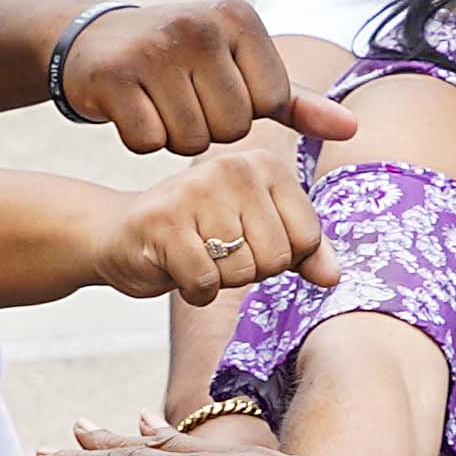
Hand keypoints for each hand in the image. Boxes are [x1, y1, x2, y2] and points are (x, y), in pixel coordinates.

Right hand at [53, 0, 357, 157]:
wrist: (95, 40)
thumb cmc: (183, 61)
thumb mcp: (241, 70)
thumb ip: (296, 102)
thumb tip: (352, 130)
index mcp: (239, 16)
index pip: (270, 103)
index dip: (243, 112)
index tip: (215, 87)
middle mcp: (200, 24)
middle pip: (231, 127)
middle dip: (209, 128)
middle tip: (182, 98)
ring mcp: (154, 47)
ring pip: (190, 140)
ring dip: (174, 136)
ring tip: (158, 102)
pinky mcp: (115, 75)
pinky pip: (147, 142)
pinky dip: (140, 139)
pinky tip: (131, 109)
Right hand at [93, 137, 337, 306]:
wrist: (121, 235)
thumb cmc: (199, 235)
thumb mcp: (258, 235)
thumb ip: (304, 251)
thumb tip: (334, 277)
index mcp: (265, 165)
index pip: (307, 238)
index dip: (281, 258)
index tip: (248, 242)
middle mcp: (233, 167)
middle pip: (276, 258)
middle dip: (249, 271)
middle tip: (216, 251)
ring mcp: (195, 190)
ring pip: (241, 272)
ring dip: (219, 281)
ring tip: (196, 255)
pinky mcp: (163, 222)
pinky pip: (204, 282)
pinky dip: (194, 291)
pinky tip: (176, 267)